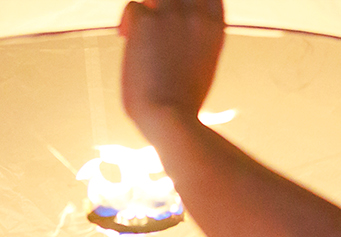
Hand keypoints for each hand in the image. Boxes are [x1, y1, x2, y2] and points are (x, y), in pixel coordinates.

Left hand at [119, 0, 224, 129]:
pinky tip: (125, 40)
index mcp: (214, 27)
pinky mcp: (147, 22)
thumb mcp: (201, 67)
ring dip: (147, 13)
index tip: (178, 17)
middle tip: (154, 28)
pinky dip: (127, 23)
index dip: (190, 3)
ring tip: (139, 36)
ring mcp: (172, 15)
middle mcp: (197, 14)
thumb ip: (192, 44)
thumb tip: (173, 43)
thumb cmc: (183, 106)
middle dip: (166, 5)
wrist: (171, 120)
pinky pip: (132, 7)